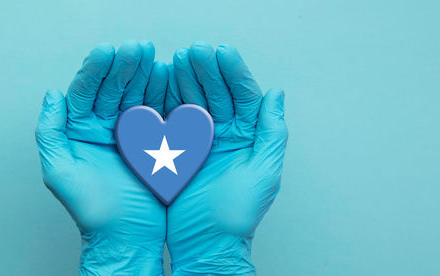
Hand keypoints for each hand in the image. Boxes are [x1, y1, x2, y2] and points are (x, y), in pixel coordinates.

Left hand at [35, 40, 169, 274]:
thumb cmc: (92, 211)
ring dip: (147, 75)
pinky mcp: (156, 141)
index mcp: (81, 130)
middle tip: (138, 47)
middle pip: (115, 88)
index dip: (97, 70)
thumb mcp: (60, 171)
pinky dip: (165, 95)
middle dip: (126, 66)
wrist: (127, 236)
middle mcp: (106, 127)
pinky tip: (170, 79)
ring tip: (156, 58)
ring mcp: (133, 133)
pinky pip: (160, 113)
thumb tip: (53, 94)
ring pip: (139, 96)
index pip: (87, 92)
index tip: (109, 51)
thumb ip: (51, 132)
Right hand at [166, 42, 287, 274]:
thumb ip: (271, 132)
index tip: (222, 52)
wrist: (206, 243)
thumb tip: (276, 94)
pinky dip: (168, 99)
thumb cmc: (238, 214)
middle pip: (218, 93)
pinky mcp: (178, 149)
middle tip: (196, 50)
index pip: (244, 96)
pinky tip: (162, 81)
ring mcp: (201, 140)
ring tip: (178, 58)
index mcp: (249, 136)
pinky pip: (174, 118)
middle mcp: (227, 134)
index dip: (234, 72)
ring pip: (195, 101)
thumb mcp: (263, 172)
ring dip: (187, 78)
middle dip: (207, 69)